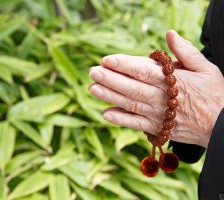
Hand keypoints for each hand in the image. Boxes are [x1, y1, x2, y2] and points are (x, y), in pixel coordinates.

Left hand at [88, 30, 223, 147]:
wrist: (221, 126)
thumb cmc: (213, 94)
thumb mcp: (205, 68)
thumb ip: (186, 52)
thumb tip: (169, 35)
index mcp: (173, 81)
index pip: (143, 71)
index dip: (124, 65)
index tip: (107, 60)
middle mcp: (161, 98)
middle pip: (132, 88)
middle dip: (111, 79)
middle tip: (93, 72)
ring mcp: (158, 114)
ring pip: (130, 104)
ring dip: (110, 97)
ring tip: (92, 88)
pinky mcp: (157, 128)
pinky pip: (136, 124)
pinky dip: (121, 120)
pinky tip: (106, 114)